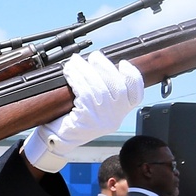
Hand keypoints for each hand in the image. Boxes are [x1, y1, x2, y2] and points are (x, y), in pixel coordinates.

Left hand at [22, 52, 143, 172]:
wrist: (58, 138)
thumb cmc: (75, 118)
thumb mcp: (94, 105)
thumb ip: (103, 89)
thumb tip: (99, 63)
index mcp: (119, 113)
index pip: (136, 95)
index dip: (133, 76)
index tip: (124, 64)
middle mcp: (114, 118)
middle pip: (118, 87)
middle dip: (106, 67)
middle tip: (94, 56)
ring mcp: (102, 120)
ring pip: (98, 88)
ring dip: (85, 70)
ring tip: (75, 61)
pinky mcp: (86, 120)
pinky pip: (84, 93)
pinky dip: (76, 79)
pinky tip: (70, 72)